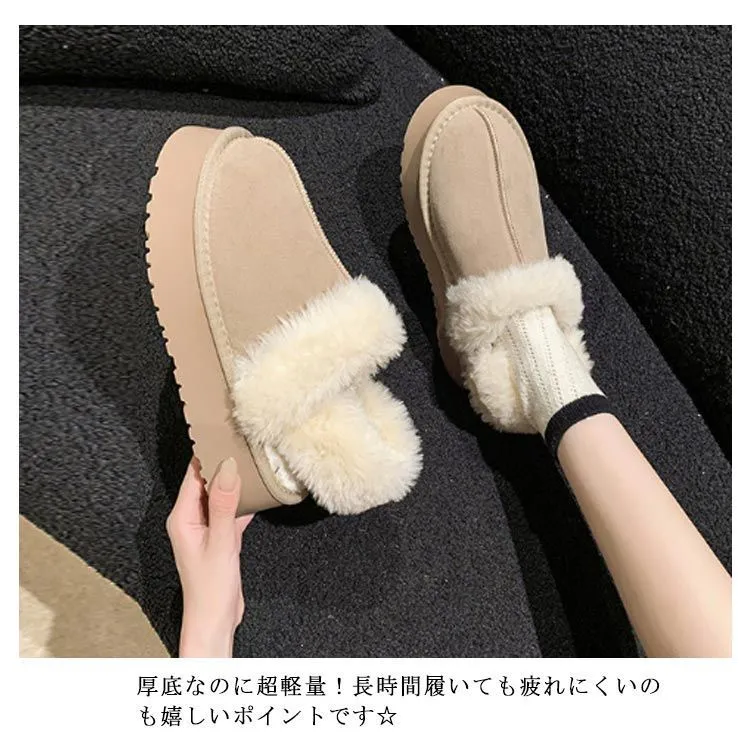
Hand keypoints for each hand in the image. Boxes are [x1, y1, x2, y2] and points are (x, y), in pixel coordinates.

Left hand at [166, 457, 252, 656]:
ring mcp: (206, 528)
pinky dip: (243, 502)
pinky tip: (259, 493)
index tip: (224, 434)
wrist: (216, 619)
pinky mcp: (220, 538)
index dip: (208, 455)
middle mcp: (191, 519)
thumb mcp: (221, 541)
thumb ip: (225, 504)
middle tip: (243, 442)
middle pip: (207, 482)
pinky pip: (231, 511)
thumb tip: (227, 467)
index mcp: (182, 518)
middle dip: (223, 464)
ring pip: (221, 496)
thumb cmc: (211, 586)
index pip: (193, 476)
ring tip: (253, 462)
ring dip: (235, 482)